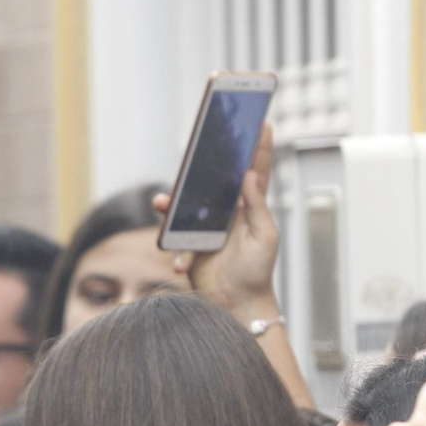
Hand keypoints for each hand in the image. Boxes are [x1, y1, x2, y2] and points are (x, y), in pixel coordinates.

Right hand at [152, 123, 279, 319]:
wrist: (237, 303)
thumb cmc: (257, 271)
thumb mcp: (264, 236)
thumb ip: (256, 205)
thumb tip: (248, 174)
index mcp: (250, 207)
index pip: (255, 171)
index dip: (259, 147)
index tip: (263, 122)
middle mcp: (227, 212)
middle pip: (214, 179)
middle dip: (206, 162)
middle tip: (203, 141)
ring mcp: (206, 227)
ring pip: (186, 204)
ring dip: (173, 202)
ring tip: (160, 201)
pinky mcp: (190, 244)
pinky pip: (174, 234)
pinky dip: (173, 243)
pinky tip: (180, 258)